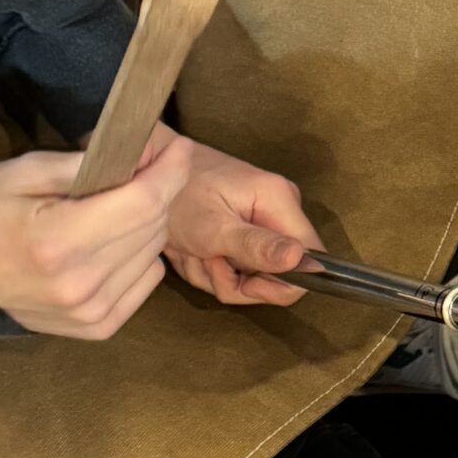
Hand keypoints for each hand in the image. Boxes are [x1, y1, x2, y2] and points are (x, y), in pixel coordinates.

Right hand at [0, 133, 194, 337]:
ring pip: (155, 253)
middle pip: (152, 226)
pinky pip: (148, 280)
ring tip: (110, 214)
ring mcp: (91, 312)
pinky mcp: (99, 327)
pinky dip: (139, 257)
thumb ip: (87, 163)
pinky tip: (107, 246)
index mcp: (58, 240)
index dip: (170, 172)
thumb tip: (146, 153)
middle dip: (154, 193)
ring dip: (145, 226)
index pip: (142, 203)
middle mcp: (80, 284)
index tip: (179, 150)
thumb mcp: (24, 171)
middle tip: (135, 174)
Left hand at [158, 129, 321, 306]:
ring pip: (253, 278)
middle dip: (236, 280)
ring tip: (192, 250)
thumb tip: (300, 258)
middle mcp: (278, 211)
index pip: (311, 262)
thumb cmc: (175, 193)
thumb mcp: (212, 227)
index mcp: (280, 201)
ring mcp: (261, 223)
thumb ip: (257, 246)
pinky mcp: (245, 232)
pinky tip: (192, 249)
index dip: (279, 284)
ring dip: (216, 274)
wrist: (146, 173)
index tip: (243, 282)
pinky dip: (209, 268)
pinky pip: (236, 270)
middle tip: (205, 258)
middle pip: (278, 275)